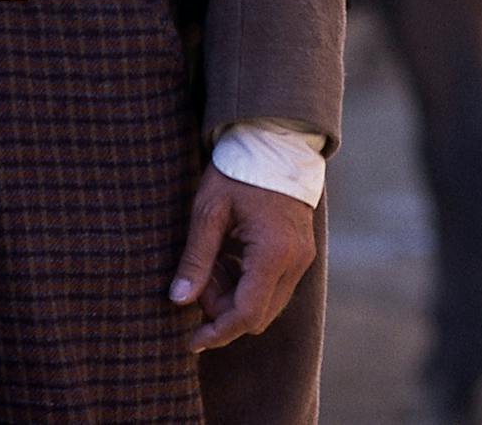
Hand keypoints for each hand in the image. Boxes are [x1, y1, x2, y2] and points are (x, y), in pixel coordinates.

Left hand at [169, 166, 315, 351]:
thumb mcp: (209, 211)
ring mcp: (302, 258)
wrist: (275, 141)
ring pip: (266, 304)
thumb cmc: (239, 171)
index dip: (217, 333)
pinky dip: (248, 284)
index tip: (190, 340)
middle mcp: (295, 261)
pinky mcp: (301, 253)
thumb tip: (178, 301)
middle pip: (258, 316)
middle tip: (198, 280)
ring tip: (211, 264)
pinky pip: (274, 286)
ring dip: (234, 297)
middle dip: (223, 311)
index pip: (246, 314)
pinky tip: (228, 258)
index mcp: (273, 252)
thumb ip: (196, 259)